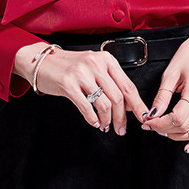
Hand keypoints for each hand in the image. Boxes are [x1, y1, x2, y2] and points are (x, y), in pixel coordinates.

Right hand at [13, 43, 149, 134]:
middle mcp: (95, 64)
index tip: (143, 116)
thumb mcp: (95, 67)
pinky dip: (93, 119)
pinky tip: (94, 122)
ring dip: (107, 120)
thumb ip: (111, 82)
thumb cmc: (71, 66)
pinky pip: (86, 107)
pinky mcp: (68, 84)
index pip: (128, 85)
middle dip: (122, 118)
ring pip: (104, 104)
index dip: (137, 104)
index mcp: (106, 59)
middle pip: (118, 97)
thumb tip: (129, 104)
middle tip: (121, 129)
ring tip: (106, 126)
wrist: (44, 61)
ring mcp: (81, 74)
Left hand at [140, 25, 188, 152]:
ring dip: (179, 137)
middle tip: (151, 126)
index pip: (177, 117)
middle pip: (186, 127)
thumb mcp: (171, 72)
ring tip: (165, 132)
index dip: (160, 124)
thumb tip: (151, 114)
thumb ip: (162, 96)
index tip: (148, 122)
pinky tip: (188, 146)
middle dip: (165, 130)